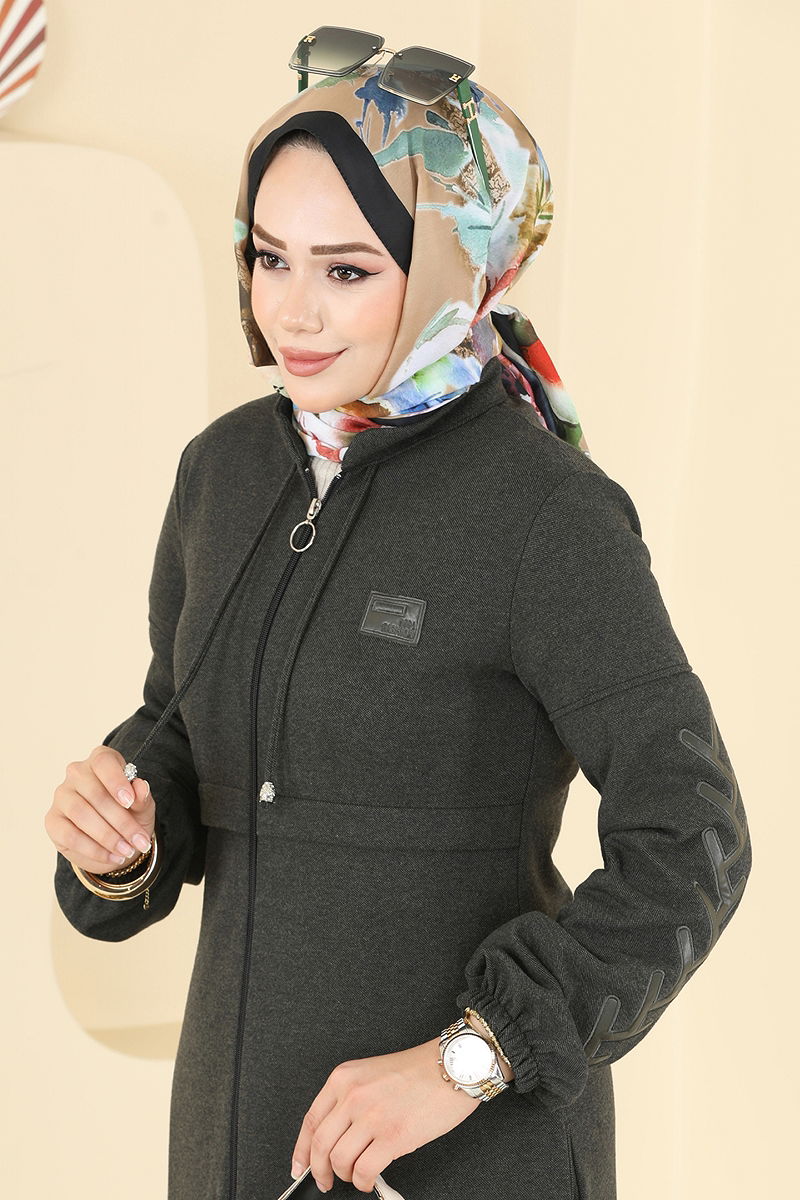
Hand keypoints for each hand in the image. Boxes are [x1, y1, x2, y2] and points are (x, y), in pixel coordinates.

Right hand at [45, 745, 154, 873]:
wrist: (114, 839)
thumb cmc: (129, 814)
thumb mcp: (142, 807)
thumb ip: (142, 797)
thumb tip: (140, 787)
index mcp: (101, 760)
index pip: (103, 762)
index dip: (116, 781)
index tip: (129, 801)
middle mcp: (77, 773)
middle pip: (95, 794)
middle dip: (121, 821)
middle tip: (139, 841)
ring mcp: (62, 796)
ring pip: (81, 814)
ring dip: (107, 836)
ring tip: (127, 851)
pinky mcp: (52, 820)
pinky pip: (70, 835)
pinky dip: (94, 849)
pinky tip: (112, 856)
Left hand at [290, 1036, 481, 1193]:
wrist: (452, 1066)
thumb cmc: (419, 1070)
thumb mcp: (371, 1074)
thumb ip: (350, 1099)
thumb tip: (336, 1135)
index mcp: (344, 1078)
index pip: (310, 1121)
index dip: (301, 1149)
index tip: (299, 1165)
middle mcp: (353, 1096)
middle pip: (320, 1145)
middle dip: (318, 1171)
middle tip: (324, 1180)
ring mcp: (371, 1117)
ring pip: (339, 1161)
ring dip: (345, 1176)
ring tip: (356, 1174)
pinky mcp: (393, 1136)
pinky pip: (364, 1171)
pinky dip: (363, 1182)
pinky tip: (369, 1178)